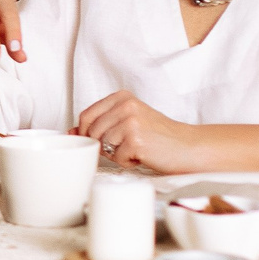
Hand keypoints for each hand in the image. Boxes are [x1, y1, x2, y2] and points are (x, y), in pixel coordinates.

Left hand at [73, 90, 199, 172]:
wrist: (188, 147)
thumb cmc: (159, 137)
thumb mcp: (128, 123)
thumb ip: (101, 124)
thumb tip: (71, 132)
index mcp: (122, 97)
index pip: (86, 116)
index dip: (87, 133)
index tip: (100, 141)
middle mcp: (126, 105)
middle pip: (91, 132)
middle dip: (103, 145)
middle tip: (125, 146)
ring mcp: (130, 121)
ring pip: (103, 145)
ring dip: (117, 154)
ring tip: (136, 149)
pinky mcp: (136, 139)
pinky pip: (117, 158)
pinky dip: (128, 162)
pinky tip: (143, 155)